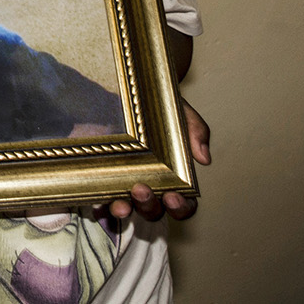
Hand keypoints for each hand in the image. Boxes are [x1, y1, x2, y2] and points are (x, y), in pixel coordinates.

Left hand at [107, 99, 209, 222]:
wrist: (128, 93)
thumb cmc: (159, 108)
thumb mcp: (179, 112)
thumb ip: (195, 130)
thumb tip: (204, 159)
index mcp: (173, 177)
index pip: (183, 204)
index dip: (181, 207)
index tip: (173, 196)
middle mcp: (150, 185)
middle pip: (153, 211)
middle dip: (149, 205)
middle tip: (141, 189)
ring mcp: (125, 184)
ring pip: (127, 209)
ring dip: (125, 209)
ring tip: (121, 201)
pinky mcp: (103, 178)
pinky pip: (101, 198)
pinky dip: (101, 204)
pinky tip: (99, 202)